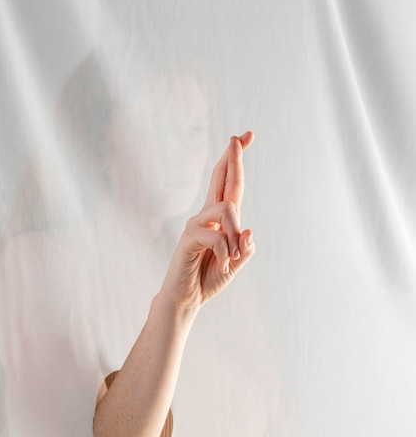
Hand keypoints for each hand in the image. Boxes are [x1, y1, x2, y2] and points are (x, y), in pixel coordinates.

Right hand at [159, 131, 255, 312]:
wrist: (187, 299)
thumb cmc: (208, 279)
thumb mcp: (235, 264)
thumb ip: (244, 249)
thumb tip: (249, 230)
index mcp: (220, 221)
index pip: (230, 185)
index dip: (237, 161)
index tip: (246, 136)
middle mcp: (207, 217)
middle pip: (221, 179)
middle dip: (232, 158)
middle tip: (239, 137)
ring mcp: (196, 225)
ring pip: (227, 209)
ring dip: (235, 235)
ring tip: (232, 259)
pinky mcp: (189, 237)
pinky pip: (217, 235)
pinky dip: (225, 253)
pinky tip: (222, 266)